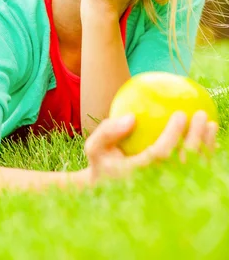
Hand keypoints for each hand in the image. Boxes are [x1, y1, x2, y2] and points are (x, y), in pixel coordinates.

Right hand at [82, 110, 218, 183]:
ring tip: (211, 124)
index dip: (173, 135)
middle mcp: (157, 187)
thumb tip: (131, 118)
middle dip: (196, 139)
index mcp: (138, 176)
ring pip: (195, 171)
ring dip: (207, 148)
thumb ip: (107, 131)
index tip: (180, 114)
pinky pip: (196, 174)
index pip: (160, 155)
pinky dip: (206, 156)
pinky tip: (210, 138)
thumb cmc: (103, 164)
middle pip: (183, 164)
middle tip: (201, 115)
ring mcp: (169, 192)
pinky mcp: (176, 192)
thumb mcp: (95, 147)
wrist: (108, 192)